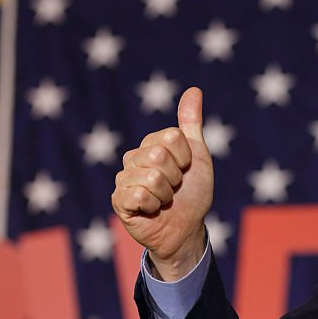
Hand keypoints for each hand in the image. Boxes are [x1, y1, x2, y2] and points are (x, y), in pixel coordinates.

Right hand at [112, 87, 212, 279]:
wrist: (187, 228)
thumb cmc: (192, 193)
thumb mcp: (198, 155)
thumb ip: (191, 123)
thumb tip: (194, 90)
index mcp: (151, 144)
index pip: (171, 137)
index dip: (186, 158)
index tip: (185, 170)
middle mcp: (134, 158)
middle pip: (159, 156)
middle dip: (176, 177)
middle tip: (174, 188)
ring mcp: (124, 179)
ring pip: (152, 178)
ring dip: (167, 195)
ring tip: (164, 200)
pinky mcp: (119, 201)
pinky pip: (138, 195)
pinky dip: (153, 206)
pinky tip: (152, 210)